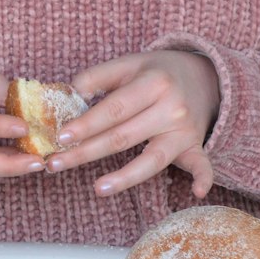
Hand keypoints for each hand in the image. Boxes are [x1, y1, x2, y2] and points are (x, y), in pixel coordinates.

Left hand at [47, 50, 219, 197]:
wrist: (205, 76)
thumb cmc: (156, 72)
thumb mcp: (129, 64)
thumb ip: (98, 77)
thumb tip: (69, 96)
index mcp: (152, 83)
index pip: (114, 109)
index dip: (87, 124)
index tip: (61, 136)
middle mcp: (171, 108)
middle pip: (124, 137)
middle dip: (86, 152)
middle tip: (55, 164)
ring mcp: (185, 130)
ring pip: (153, 159)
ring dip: (125, 177)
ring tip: (98, 189)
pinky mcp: (196, 146)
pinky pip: (203, 164)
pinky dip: (204, 179)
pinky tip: (196, 194)